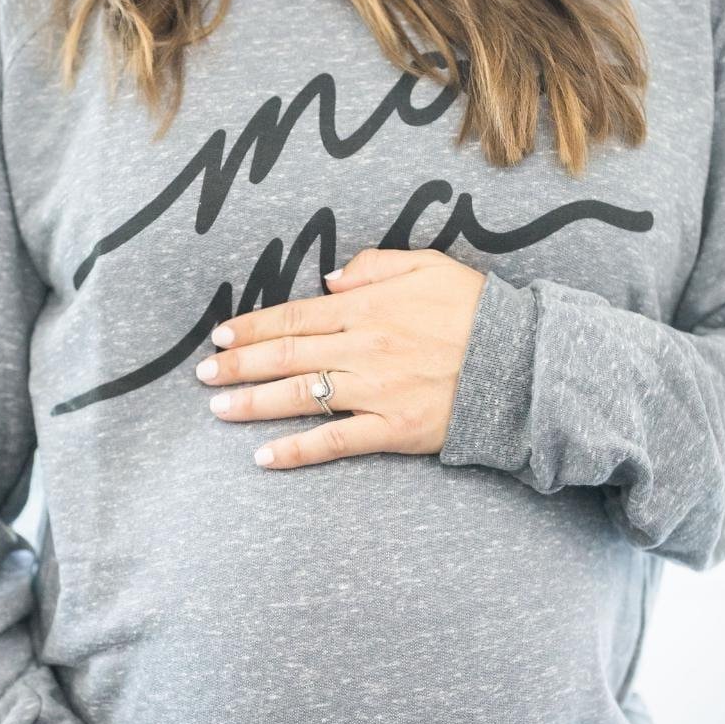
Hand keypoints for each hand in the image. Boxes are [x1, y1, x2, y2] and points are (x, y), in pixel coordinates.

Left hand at [196, 247, 486, 468]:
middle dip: (238, 365)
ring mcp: (375, 389)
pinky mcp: (392, 427)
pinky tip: (264, 457)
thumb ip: (375, 266)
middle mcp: (362, 347)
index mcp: (367, 307)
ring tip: (217, 408)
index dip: (254, 327)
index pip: (295, 317)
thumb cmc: (476, 310)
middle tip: (202, 375)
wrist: (522, 361)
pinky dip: (296, 450)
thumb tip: (330, 281)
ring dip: (253, 402)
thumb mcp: (429, 266)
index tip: (222, 336)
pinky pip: (335, 441)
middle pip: (286, 355)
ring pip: (299, 395)